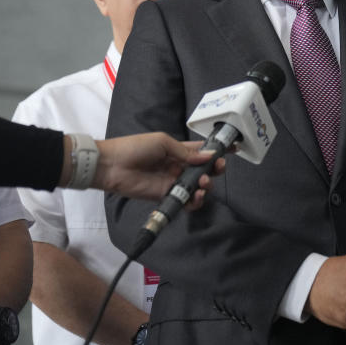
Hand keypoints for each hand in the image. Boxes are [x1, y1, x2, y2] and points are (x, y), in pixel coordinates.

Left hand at [93, 133, 225, 202]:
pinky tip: (195, 196)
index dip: (217, 151)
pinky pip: (185, 201)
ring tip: (201, 183)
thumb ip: (186, 153)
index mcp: (178, 150)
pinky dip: (194, 201)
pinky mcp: (166, 196)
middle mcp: (178, 166)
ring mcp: (173, 182)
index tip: (233, 149)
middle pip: (204, 170)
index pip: (202, 151)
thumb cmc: (136, 147)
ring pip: (197, 187)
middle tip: (218, 169)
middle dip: (215, 170)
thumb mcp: (163, 143)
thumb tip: (208, 156)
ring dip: (205, 185)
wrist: (112, 165)